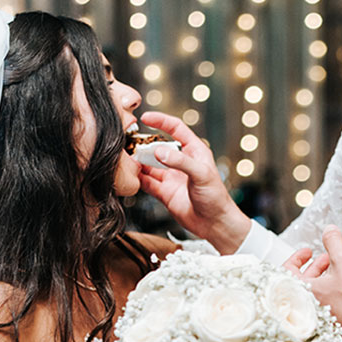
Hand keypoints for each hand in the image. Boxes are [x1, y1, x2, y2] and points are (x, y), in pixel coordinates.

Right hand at [137, 110, 250, 252]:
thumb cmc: (216, 197)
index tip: (145, 117)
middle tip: (129, 141)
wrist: (215, 224)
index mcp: (194, 151)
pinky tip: (130, 175)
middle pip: (158, 146)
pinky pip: (147, 182)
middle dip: (144, 143)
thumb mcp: (201, 174)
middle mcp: (181, 162)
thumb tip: (158, 151)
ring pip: (150, 165)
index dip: (161, 121)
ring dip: (138, 161)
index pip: (176, 129)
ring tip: (125, 157)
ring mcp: (171, 177)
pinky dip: (138, 179)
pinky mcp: (164, 193)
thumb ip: (180, 161)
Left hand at [288, 227, 341, 341]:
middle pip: (301, 280)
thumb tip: (329, 230)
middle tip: (326, 258)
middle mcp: (302, 305)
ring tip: (336, 270)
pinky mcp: (323, 324)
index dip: (297, 257)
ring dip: (322, 278)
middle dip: (315, 266)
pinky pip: (320, 304)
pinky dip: (326, 292)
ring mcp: (312, 316)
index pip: (287, 270)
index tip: (307, 252)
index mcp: (300, 290)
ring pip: (312, 292)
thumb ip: (334, 243)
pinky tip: (341, 288)